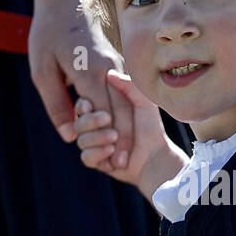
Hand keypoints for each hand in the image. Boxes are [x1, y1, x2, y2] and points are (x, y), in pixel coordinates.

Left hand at [26, 0, 133, 161]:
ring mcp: (117, 65)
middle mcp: (109, 68)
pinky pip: (125, 93)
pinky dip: (126, 114)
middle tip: (124, 165)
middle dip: (124, 140)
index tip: (112, 161)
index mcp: (90, 71)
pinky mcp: (117, 63)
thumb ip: (56, 104)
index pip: (105, 112)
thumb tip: (69, 135)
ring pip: (127, 102)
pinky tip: (124, 131)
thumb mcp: (42, 71)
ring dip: (128, 129)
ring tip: (127, 154)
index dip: (109, 138)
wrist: (65, 0)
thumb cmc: (48, 34)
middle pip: (122, 110)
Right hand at [73, 70, 171, 188]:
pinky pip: (86, 157)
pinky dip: (98, 153)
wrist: (156, 154)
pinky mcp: (96, 161)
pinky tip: (111, 150)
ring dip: (97, 138)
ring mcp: (94, 145)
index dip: (84, 106)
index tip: (90, 104)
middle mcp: (94, 128)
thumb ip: (128, 86)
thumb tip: (110, 74)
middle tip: (107, 118)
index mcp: (101, 110)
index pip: (83, 106)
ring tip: (114, 137)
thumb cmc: (150, 125)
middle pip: (79, 123)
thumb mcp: (142, 101)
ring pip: (81, 140)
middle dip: (90, 121)